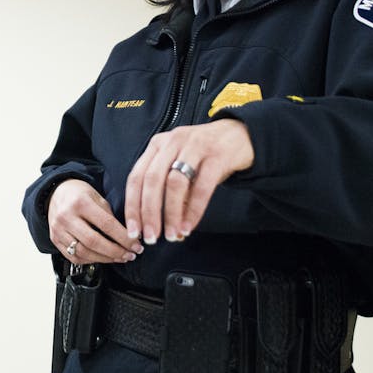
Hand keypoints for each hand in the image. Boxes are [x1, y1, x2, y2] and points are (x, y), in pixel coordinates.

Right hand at [47, 180, 143, 264]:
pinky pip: (74, 257)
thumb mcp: (97, 197)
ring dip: (105, 259)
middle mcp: (66, 217)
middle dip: (116, 251)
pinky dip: (91, 260)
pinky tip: (103, 258)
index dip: (124, 238)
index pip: (106, 224)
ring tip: (120, 257)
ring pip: (83, 252)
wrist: (56, 193)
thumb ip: (110, 216)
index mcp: (80, 203)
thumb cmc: (80, 194)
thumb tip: (128, 236)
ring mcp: (58, 230)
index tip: (136, 245)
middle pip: (94, 242)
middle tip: (130, 255)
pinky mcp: (54, 240)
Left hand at [122, 119, 253, 245]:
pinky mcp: (217, 155)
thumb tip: (158, 227)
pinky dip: (194, 210)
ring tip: (172, 235)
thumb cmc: (204, 156)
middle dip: (149, 213)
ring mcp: (195, 146)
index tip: (133, 230)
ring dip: (171, 214)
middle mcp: (172, 142)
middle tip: (151, 237)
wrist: (240, 135)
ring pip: (175, 184)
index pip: (136, 177)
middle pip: (152, 181)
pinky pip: (202, 187)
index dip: (132, 206)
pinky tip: (189, 226)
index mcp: (157, 145)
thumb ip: (167, 191)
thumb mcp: (179, 165)